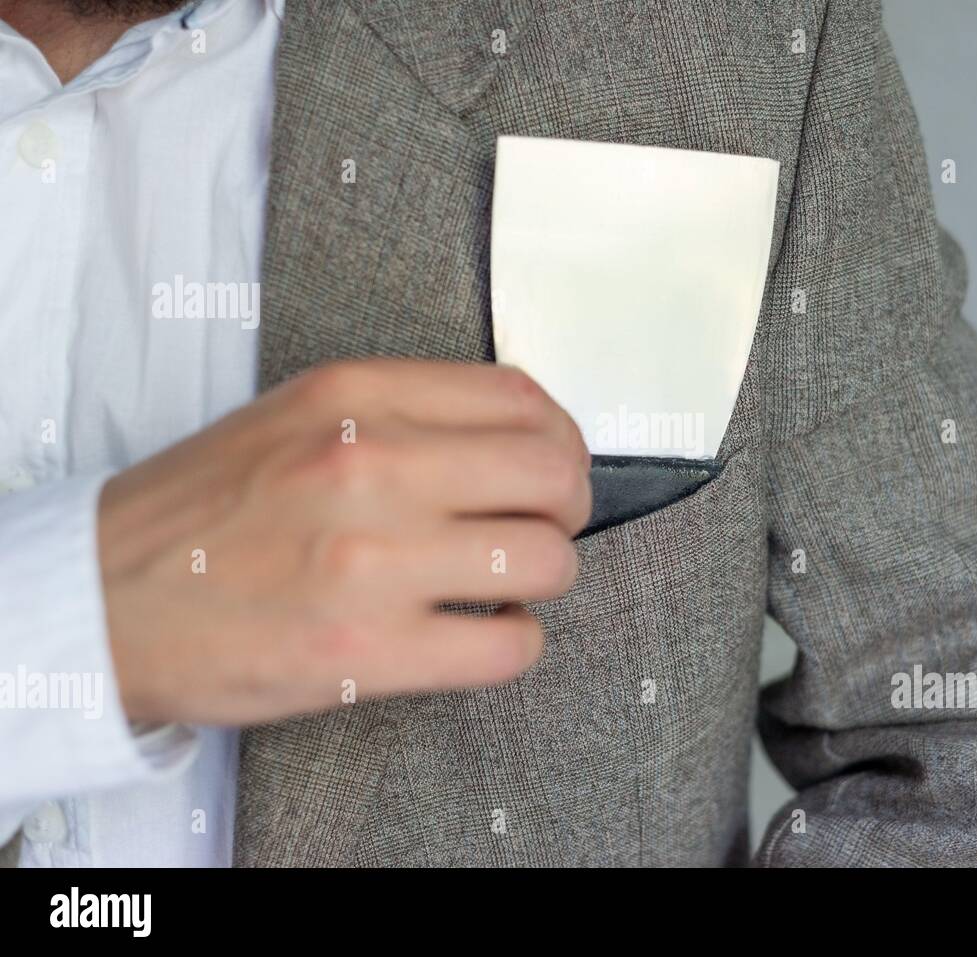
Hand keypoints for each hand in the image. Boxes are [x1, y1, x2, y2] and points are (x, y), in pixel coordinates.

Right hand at [98, 360, 590, 724]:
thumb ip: (408, 413)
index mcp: (355, 395)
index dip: (563, 440)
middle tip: (541, 527)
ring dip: (542, 578)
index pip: (525, 399)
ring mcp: (370, 561)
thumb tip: (523, 436)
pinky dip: (516, 643)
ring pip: (547, 561)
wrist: (101, 599)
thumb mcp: (299, 416)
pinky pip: (510, 647)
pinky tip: (481, 632)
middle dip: (567, 507)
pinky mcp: (366, 651)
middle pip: (555, 474)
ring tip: (504, 584)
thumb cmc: (205, 510)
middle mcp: (369, 466)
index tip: (554, 467)